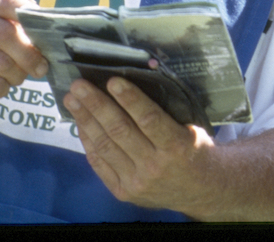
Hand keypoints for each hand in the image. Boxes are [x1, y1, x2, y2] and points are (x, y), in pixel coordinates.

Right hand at [0, 0, 47, 109]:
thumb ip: (20, 26)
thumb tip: (52, 30)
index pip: (10, 3)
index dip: (29, 14)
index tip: (44, 29)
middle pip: (7, 36)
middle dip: (29, 55)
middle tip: (42, 68)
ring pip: (2, 64)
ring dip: (18, 75)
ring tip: (18, 77)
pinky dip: (3, 88)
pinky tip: (0, 85)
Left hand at [65, 75, 214, 211]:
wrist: (201, 190)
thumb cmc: (196, 150)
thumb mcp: (192, 129)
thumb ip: (167, 111)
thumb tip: (136, 82)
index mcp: (178, 146)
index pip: (149, 118)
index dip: (130, 98)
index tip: (112, 80)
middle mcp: (155, 166)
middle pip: (120, 130)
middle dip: (96, 105)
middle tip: (79, 85)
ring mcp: (136, 181)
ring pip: (105, 145)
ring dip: (86, 120)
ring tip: (72, 100)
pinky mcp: (123, 192)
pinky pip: (100, 163)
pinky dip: (88, 141)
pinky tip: (81, 123)